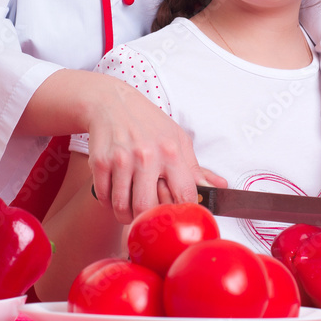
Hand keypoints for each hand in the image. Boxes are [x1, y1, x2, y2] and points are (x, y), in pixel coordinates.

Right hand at [88, 75, 226, 222]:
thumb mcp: (177, 138)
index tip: (177, 214)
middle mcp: (147, 155)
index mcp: (171, 151)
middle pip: (148, 208)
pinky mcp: (101, 162)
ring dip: (127, 214)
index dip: (181, 211)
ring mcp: (122, 159)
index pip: (184, 196)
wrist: (112, 102)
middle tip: (149, 214)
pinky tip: (116, 192)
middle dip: (148, 218)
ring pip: (123, 208)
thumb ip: (196, 168)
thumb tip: (219, 187)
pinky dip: (109, 202)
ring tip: (131, 206)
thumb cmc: (148, 122)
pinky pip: (105, 198)